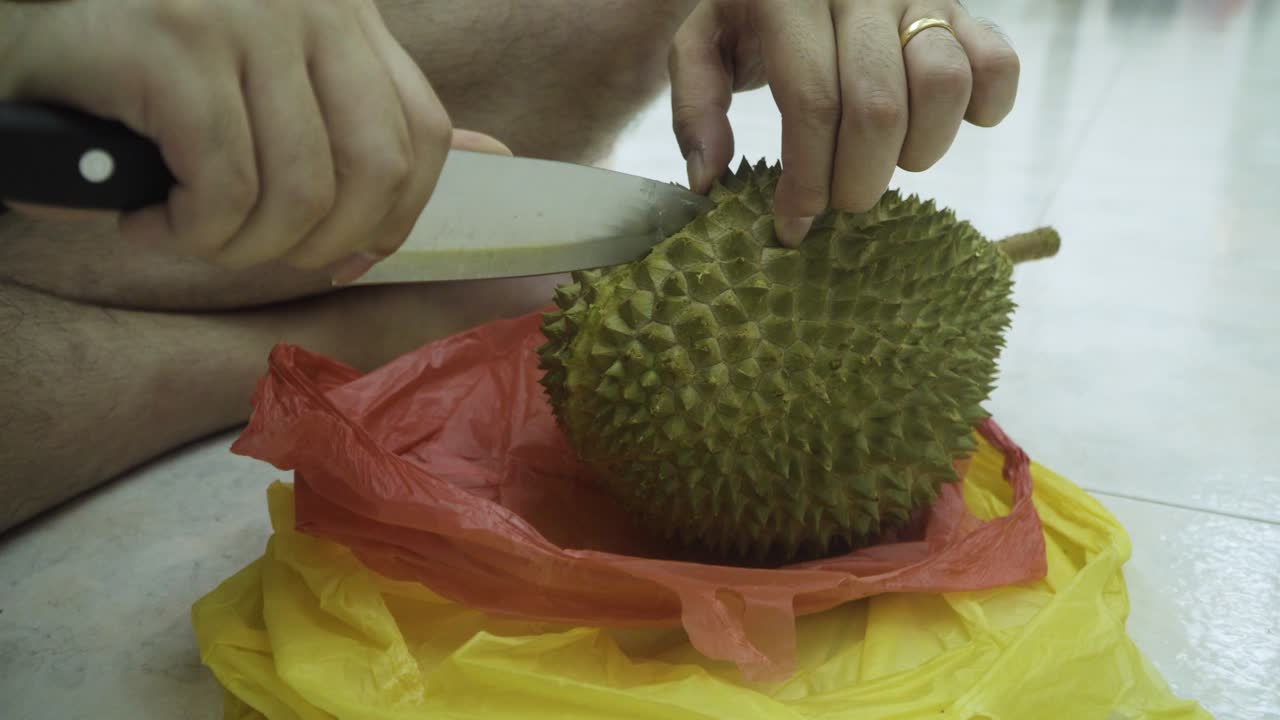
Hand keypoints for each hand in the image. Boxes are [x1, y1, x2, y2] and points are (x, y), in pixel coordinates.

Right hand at [0, 0, 507, 282]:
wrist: (28, 20)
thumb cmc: (154, 63)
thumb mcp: (278, 75)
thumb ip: (374, 111)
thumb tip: (494, 156)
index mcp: (345, 15)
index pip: (421, 133)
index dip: (397, 217)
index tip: (348, 257)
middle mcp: (309, 6)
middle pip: (374, 172)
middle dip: (317, 247)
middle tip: (251, 250)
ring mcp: (244, 18)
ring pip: (297, 193)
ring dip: (239, 247)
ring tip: (187, 233)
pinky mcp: (176, 43)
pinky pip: (224, 188)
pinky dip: (187, 234)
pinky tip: (145, 223)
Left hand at [669, 0, 1019, 245]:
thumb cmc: (751, 15)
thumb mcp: (703, 45)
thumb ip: (696, 107)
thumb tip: (710, 180)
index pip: (813, 102)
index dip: (807, 177)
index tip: (793, 224)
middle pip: (879, 108)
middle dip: (857, 181)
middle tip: (838, 202)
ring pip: (944, 86)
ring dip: (918, 150)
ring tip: (886, 161)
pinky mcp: (964, 9)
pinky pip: (998, 66)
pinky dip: (982, 111)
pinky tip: (938, 128)